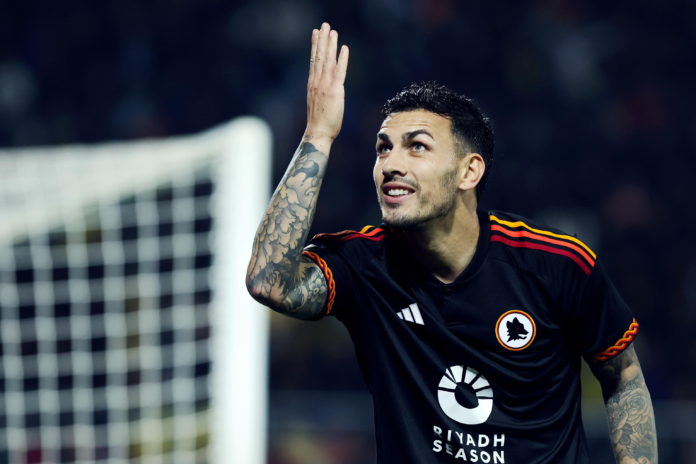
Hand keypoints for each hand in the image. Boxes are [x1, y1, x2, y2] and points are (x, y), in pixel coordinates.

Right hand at [304, 23, 348, 143]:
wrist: (318, 132)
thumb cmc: (319, 122)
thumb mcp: (318, 103)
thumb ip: (321, 91)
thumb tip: (326, 88)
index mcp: (312, 84)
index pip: (313, 60)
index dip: (315, 45)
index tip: (315, 33)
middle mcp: (317, 82)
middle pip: (319, 56)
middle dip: (322, 40)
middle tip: (324, 25)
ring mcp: (325, 85)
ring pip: (328, 60)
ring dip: (330, 45)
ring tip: (332, 31)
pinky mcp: (335, 91)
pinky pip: (339, 71)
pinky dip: (342, 59)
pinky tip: (344, 48)